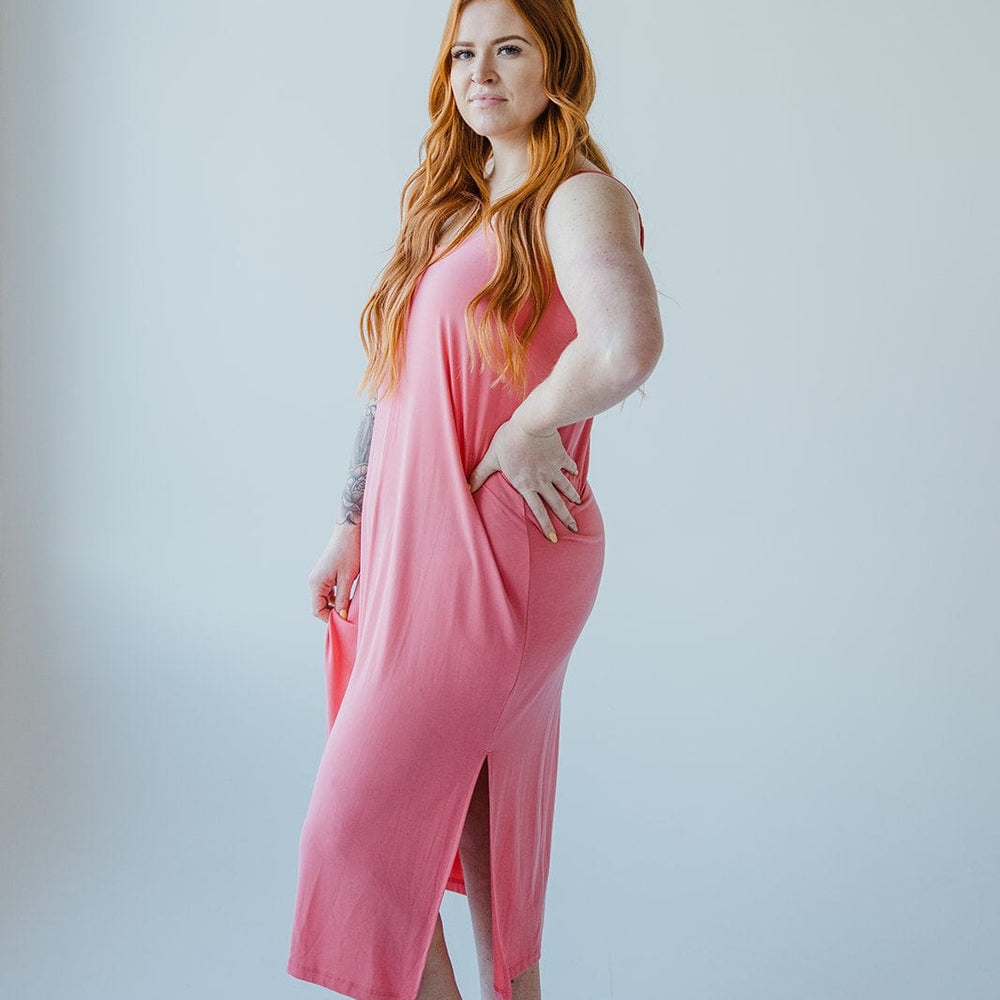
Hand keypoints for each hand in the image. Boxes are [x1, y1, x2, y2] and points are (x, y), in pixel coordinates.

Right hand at [307, 521, 360, 621]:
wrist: (350, 530)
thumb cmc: (350, 552)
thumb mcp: (348, 579)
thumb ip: (342, 599)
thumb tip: (341, 617)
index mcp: (316, 583)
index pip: (317, 610)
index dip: (330, 619)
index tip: (345, 623)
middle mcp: (314, 580)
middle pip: (319, 605)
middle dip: (333, 612)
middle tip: (350, 617)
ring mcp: (319, 576)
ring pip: (325, 599)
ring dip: (336, 604)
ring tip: (351, 606)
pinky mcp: (326, 573)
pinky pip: (329, 591)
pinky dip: (337, 596)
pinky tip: (349, 596)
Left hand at [468, 416, 581, 540]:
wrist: (531, 424)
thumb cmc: (509, 440)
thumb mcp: (492, 458)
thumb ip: (480, 474)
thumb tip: (466, 488)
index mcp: (526, 485)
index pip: (537, 510)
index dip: (546, 525)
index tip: (553, 537)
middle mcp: (542, 481)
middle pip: (556, 503)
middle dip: (566, 518)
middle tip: (574, 528)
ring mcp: (553, 469)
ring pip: (565, 487)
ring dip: (572, 496)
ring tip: (579, 503)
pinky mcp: (560, 456)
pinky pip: (568, 465)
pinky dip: (572, 470)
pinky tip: (575, 473)